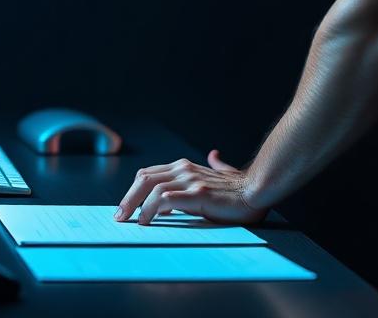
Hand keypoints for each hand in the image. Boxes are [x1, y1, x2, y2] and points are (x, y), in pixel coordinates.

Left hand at [113, 149, 267, 225]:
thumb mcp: (223, 172)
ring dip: (137, 206)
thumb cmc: (241, 186)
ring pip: (152, 189)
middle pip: (144, 179)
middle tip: (119, 216)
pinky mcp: (198, 194)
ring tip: (133, 222)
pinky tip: (149, 220)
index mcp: (185, 167)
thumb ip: (215, 165)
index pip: (148, 174)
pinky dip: (154, 209)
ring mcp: (191, 181)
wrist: (258, 189)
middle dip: (128, 198)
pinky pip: (168, 199)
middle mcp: (184, 170)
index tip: (126, 208)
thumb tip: (214, 156)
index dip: (133, 191)